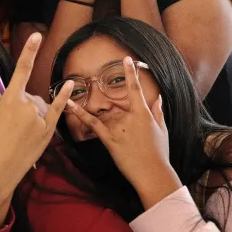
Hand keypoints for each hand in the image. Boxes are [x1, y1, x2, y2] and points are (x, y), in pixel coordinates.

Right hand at [0, 33, 74, 228]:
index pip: (21, 71)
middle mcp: (27, 105)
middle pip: (30, 97)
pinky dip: (64, 98)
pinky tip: (70, 85)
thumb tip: (18, 101)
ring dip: (33, 117)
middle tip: (10, 129)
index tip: (37, 35)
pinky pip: (58, 111)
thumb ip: (7, 105)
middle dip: (22, 108)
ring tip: (20, 136)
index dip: (29, 51)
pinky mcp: (48, 131)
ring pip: (40, 107)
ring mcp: (40, 118)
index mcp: (10, 100)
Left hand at [66, 57, 180, 209]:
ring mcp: (118, 128)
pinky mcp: (109, 139)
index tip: (126, 58)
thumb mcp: (162, 129)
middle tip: (127, 133)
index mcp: (143, 113)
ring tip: (103, 122)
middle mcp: (129, 117)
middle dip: (119, 116)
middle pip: (118, 106)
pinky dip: (80, 113)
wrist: (152, 173)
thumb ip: (158, 110)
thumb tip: (158, 96)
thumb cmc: (159, 152)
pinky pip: (92, 124)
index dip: (131, 72)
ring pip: (106, 115)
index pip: (135, 88)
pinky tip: (68, 104)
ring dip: (102, 117)